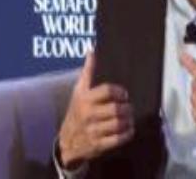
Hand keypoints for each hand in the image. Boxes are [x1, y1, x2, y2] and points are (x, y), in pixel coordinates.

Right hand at [58, 51, 134, 168]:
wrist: (66, 142)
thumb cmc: (76, 111)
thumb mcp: (79, 91)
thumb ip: (87, 71)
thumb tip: (92, 51)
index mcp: (85, 99)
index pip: (107, 91)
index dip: (120, 92)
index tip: (124, 94)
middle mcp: (88, 115)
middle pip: (116, 109)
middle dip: (127, 108)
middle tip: (129, 107)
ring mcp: (93, 131)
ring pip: (118, 124)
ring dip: (128, 120)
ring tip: (129, 117)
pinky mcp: (98, 145)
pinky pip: (118, 139)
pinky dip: (127, 134)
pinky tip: (128, 129)